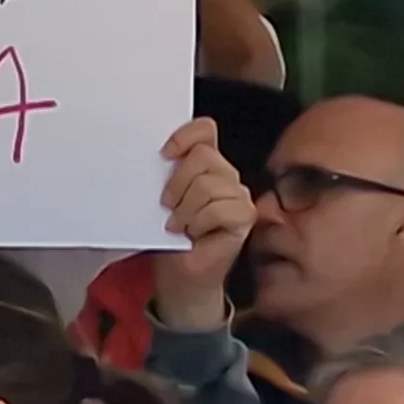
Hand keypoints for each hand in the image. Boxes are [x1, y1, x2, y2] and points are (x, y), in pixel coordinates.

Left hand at [150, 117, 254, 330]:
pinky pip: (219, 208)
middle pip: (203, 156)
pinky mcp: (246, 215)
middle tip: (166, 206)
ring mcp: (238, 194)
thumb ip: (164, 174)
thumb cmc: (168, 237)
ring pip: (208, 184)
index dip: (185, 135)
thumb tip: (157, 158)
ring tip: (179, 225)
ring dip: (185, 210)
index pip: (204, 129)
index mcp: (204, 163)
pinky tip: (193, 234)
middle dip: (177, 183)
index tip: (164, 154)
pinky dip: (199, 223)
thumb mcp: (161, 199)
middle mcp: (225, 174)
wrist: (180, 274)